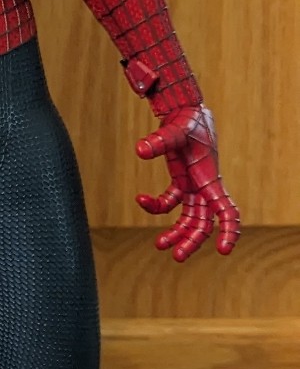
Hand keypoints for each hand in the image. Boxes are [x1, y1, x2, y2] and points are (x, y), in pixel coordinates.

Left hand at [135, 104, 239, 259]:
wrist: (184, 111)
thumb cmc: (186, 121)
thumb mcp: (175, 130)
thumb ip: (159, 141)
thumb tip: (140, 150)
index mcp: (211, 180)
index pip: (227, 211)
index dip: (229, 231)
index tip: (222, 250)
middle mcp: (205, 187)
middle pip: (204, 223)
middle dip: (192, 241)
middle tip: (177, 257)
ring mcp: (194, 186)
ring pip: (190, 218)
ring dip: (177, 233)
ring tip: (159, 245)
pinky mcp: (181, 182)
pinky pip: (171, 201)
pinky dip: (156, 205)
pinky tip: (140, 199)